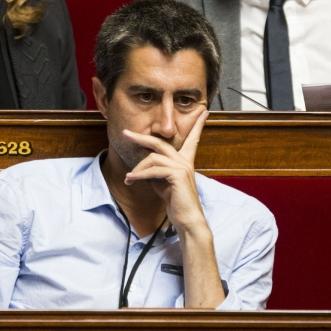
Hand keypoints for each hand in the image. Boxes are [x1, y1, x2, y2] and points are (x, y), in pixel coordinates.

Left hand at [123, 110, 208, 233]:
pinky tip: (132, 179)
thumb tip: (143, 165)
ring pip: (153, 158)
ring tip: (129, 178)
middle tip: (126, 133)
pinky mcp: (177, 175)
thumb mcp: (163, 183)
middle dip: (141, 137)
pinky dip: (140, 174)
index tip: (204, 112)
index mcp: (186, 161)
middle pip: (160, 142)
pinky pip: (153, 170)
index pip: (193, 139)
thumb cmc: (176, 202)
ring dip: (137, 168)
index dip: (198, 125)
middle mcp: (185, 161)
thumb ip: (157, 170)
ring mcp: (182, 167)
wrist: (187, 218)